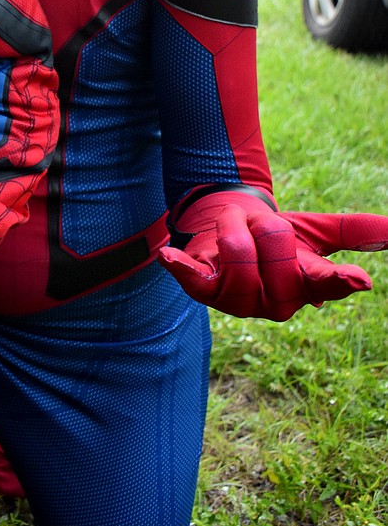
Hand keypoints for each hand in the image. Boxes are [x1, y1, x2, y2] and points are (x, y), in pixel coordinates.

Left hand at [159, 190, 387, 319]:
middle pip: (279, 253)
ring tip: (232, 228)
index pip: (326, 284)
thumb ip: (353, 232)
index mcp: (306, 286)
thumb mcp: (313, 231)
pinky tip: (168, 255)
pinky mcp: (204, 291)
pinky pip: (193, 279)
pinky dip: (180, 266)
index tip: (357, 280)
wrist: (230, 233)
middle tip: (258, 224)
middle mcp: (275, 302)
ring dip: (234, 227)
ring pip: (240, 256)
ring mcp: (239, 301)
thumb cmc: (274, 237)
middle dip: (267, 227)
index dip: (339, 281)